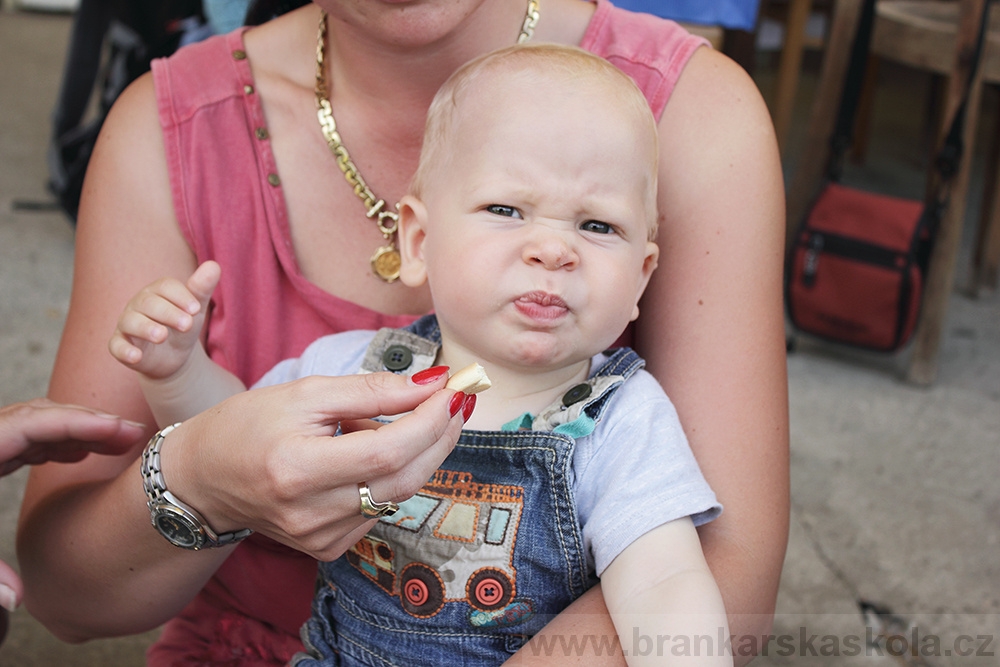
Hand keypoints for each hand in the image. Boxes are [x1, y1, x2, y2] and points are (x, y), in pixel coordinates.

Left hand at [0, 399, 143, 613]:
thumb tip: (15, 600)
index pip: (30, 426)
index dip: (78, 425)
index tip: (119, 431)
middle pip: (38, 416)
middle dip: (89, 421)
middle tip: (133, 433)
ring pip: (36, 424)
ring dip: (78, 429)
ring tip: (120, 442)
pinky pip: (27, 439)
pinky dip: (59, 440)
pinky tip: (81, 453)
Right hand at [108, 261, 220, 379]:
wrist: (173, 356)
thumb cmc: (182, 324)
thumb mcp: (194, 309)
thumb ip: (202, 289)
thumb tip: (214, 265)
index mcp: (158, 291)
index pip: (166, 287)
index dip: (181, 296)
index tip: (196, 309)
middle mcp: (138, 304)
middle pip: (149, 303)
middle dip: (168, 313)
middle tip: (187, 325)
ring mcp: (127, 324)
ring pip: (130, 321)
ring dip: (145, 328)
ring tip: (161, 336)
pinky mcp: (120, 345)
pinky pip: (116, 346)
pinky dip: (124, 350)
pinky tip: (136, 356)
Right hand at [159, 367, 473, 560]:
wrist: (204, 479)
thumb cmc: (249, 425)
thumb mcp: (306, 393)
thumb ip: (372, 391)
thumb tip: (431, 385)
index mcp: (298, 468)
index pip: (389, 449)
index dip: (430, 420)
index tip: (454, 390)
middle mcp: (311, 513)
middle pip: (404, 477)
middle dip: (440, 435)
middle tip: (457, 402)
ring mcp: (320, 538)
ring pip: (398, 494)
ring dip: (416, 453)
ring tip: (397, 421)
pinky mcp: (326, 549)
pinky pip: (380, 509)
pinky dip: (390, 477)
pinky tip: (368, 455)